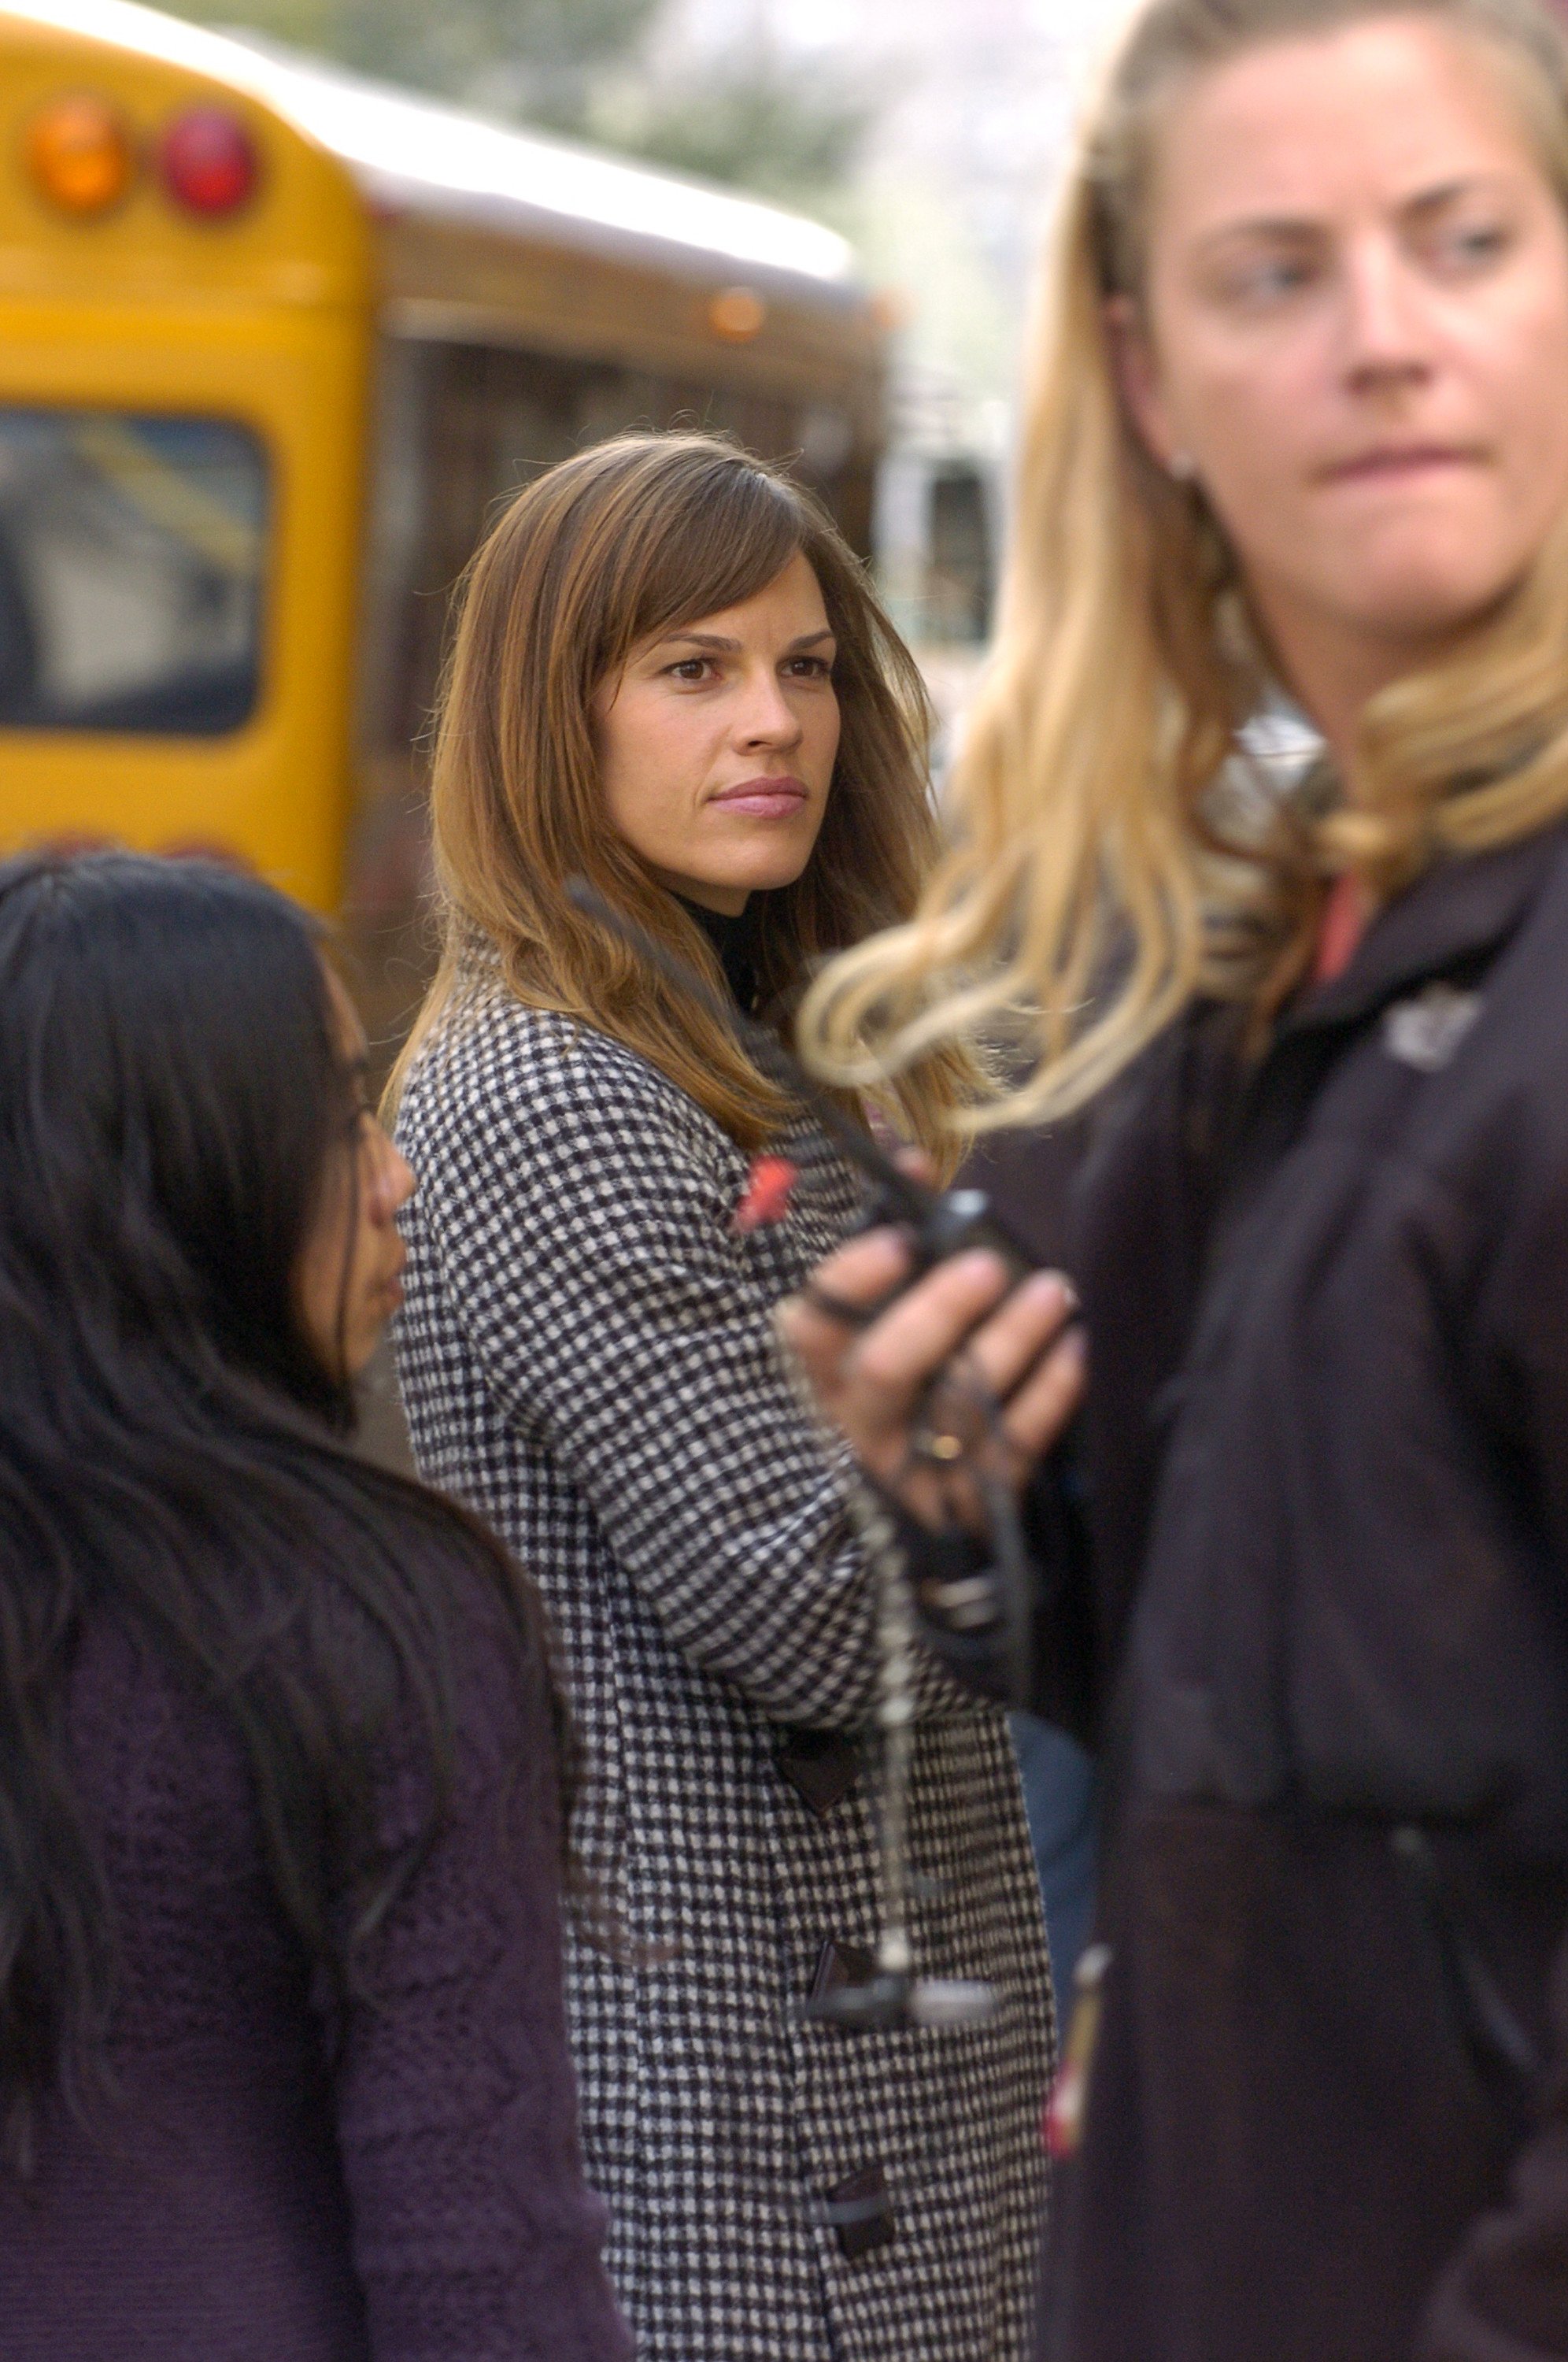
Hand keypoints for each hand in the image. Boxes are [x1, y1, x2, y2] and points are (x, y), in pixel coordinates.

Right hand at [777, 1228, 1085, 1530]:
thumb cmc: (899, 1380)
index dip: (851, 1282)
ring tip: (1054, 1292)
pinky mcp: (967, 1504)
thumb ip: (890, 1238)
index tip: (901, 1240)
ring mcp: (912, 1470)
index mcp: (824, 1372)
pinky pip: (1012, 1447)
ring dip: (1011, 1341)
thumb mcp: (878, 1318)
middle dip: (938, 1312)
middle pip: (886, 1369)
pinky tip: (1077, 1348)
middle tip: (987, 1266)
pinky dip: (1050, 1394)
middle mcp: (858, 1422)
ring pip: (958, 1406)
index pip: (811, 1326)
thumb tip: (909, 1153)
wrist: (912, 1515)